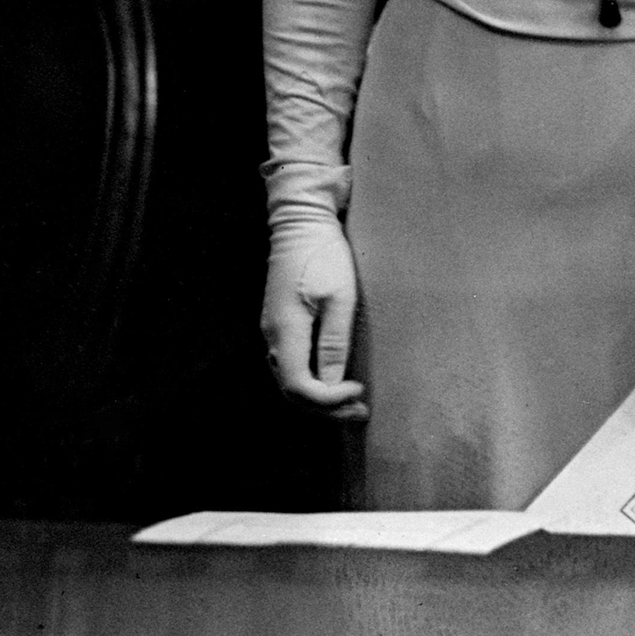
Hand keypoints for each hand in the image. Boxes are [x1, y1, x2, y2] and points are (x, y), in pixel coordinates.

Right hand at [261, 224, 368, 420]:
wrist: (301, 223)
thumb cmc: (324, 254)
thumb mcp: (339, 297)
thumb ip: (334, 342)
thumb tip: (331, 385)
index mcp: (285, 331)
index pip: (299, 387)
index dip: (328, 401)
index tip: (358, 391)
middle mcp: (272, 337)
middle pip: (291, 392)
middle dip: (326, 409)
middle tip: (360, 411)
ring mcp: (273, 331)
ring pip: (289, 381)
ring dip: (320, 398)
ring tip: (352, 402)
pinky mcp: (279, 324)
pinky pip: (291, 366)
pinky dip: (312, 382)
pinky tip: (334, 381)